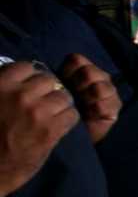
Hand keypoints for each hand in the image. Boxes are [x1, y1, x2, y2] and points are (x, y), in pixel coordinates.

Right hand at [0, 61, 78, 196]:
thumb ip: (1, 89)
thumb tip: (16, 78)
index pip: (26, 67)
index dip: (30, 78)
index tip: (28, 88)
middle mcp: (19, 95)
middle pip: (48, 81)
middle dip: (47, 91)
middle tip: (43, 103)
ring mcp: (37, 112)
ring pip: (63, 96)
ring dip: (60, 106)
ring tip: (52, 116)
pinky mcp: (50, 130)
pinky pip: (71, 115)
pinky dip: (67, 120)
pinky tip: (57, 128)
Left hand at [60, 54, 120, 143]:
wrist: (72, 134)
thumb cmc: (60, 111)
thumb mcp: (55, 92)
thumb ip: (57, 79)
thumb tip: (55, 75)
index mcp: (80, 70)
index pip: (77, 60)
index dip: (69, 71)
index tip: (63, 83)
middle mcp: (97, 77)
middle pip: (89, 72)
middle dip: (79, 84)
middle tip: (75, 96)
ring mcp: (108, 90)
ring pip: (100, 87)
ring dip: (89, 97)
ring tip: (84, 106)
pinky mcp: (115, 105)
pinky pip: (106, 103)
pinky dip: (97, 109)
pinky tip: (92, 114)